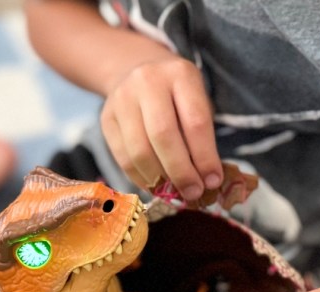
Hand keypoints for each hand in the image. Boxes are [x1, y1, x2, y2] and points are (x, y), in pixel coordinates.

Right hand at [100, 55, 222, 201]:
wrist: (134, 71)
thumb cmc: (175, 94)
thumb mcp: (196, 102)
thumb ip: (202, 137)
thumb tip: (205, 181)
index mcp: (180, 75)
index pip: (195, 122)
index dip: (205, 157)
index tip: (213, 181)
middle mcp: (147, 82)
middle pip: (163, 136)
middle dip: (181, 172)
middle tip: (193, 193)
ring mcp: (122, 99)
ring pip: (139, 151)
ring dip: (159, 180)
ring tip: (174, 193)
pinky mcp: (106, 119)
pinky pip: (123, 158)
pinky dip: (141, 179)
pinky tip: (156, 186)